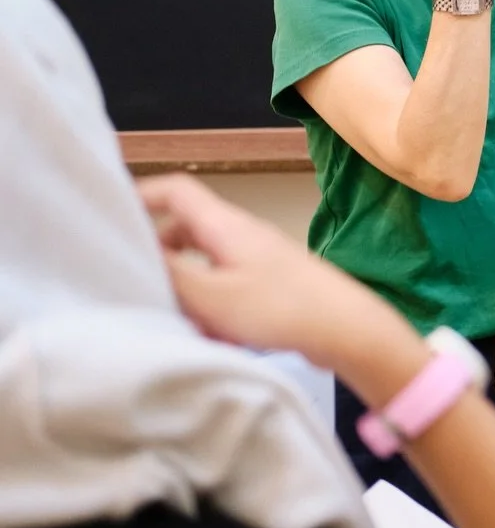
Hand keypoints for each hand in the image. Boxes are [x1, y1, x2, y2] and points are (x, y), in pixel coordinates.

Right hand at [138, 174, 408, 372]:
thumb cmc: (280, 308)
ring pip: (205, 264)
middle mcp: (242, 234)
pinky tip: (216, 336)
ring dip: (188, 289)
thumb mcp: (211, 295)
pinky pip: (227, 288)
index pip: (176, 190)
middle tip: (142, 283)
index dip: (142, 198)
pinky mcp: (272, 285)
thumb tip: (137, 254)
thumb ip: (170, 274)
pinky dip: (213, 308)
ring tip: (181, 318)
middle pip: (187, 229)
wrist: (347, 329)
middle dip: (161, 256)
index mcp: (225, 225)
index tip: (114, 222)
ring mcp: (259, 258)